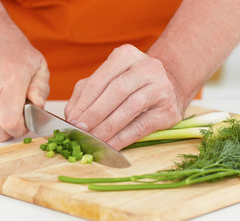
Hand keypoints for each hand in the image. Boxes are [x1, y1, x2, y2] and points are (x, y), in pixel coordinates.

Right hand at [0, 27, 49, 141]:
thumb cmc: (13, 49)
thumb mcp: (38, 64)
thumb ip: (41, 89)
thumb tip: (39, 107)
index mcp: (11, 78)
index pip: (10, 122)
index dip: (21, 129)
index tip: (27, 122)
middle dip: (11, 131)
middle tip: (19, 116)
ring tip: (6, 102)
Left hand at [64, 44, 183, 149]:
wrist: (168, 88)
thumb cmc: (131, 85)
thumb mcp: (107, 80)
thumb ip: (85, 94)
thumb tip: (71, 117)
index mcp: (126, 55)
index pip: (100, 80)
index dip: (84, 102)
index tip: (72, 121)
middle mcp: (147, 67)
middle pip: (116, 91)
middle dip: (95, 114)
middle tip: (80, 131)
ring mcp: (161, 88)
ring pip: (130, 108)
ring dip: (108, 127)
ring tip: (93, 140)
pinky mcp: (168, 110)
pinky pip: (142, 126)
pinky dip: (123, 138)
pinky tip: (110, 146)